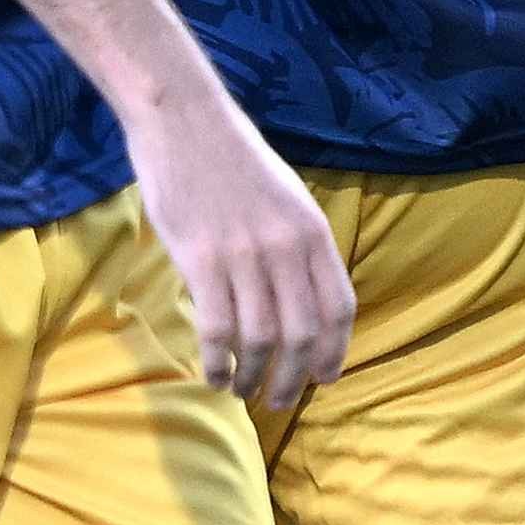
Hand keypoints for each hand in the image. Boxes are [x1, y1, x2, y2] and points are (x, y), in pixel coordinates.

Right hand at [120, 77, 354, 408]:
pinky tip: (213, 375)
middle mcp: (286, 246)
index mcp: (313, 231)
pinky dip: (218, 361)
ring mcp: (244, 254)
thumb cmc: (234, 161)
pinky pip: (217, 328)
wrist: (186, 123)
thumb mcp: (287, 199)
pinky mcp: (201, 259)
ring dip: (252, 376)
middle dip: (293, 377)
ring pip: (260, 338)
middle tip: (277, 401)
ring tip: (242, 392)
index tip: (325, 378)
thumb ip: (298, 247)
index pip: (338, 306)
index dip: (336, 350)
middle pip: (303, 332)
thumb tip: (302, 303)